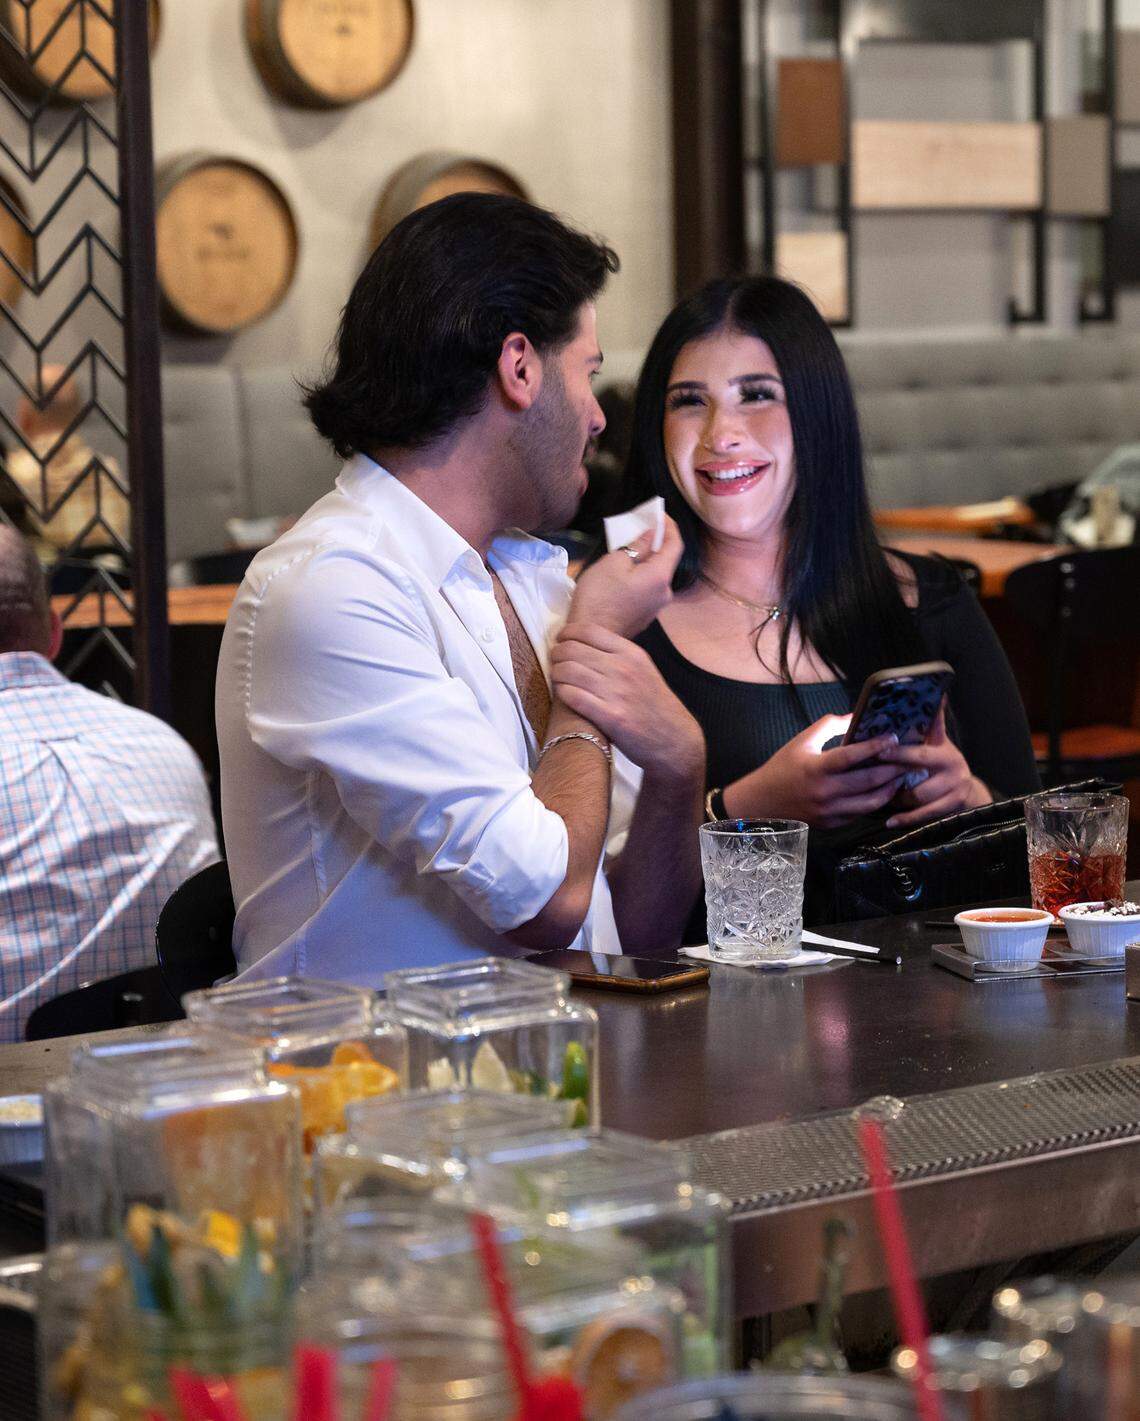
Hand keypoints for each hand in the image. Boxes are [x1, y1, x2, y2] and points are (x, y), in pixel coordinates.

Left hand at [550, 623, 704, 782]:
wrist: (674, 740)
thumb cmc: (653, 705)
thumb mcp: (643, 669)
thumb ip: (618, 655)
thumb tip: (584, 643)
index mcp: (631, 653)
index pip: (587, 631)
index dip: (566, 634)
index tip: (560, 641)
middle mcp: (624, 668)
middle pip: (572, 650)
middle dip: (556, 655)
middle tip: (554, 662)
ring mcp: (617, 692)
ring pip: (567, 671)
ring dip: (556, 674)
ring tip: (557, 679)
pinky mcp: (611, 716)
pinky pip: (572, 696)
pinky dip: (561, 693)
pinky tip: (563, 695)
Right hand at [567, 518, 682, 638]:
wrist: (591, 636)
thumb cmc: (600, 596)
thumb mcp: (614, 562)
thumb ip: (637, 545)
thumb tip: (650, 533)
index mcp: (660, 576)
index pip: (675, 544)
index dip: (669, 526)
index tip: (657, 513)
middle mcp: (665, 592)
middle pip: (666, 560)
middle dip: (655, 540)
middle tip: (639, 526)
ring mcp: (656, 607)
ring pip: (656, 574)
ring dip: (646, 558)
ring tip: (628, 546)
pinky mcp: (645, 615)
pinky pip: (648, 587)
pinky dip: (641, 574)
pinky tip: (625, 571)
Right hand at [726, 714, 905, 828]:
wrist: (762, 803)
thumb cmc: (782, 768)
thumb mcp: (801, 741)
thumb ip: (828, 726)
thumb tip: (854, 716)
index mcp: (816, 768)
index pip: (852, 756)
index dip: (875, 746)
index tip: (892, 737)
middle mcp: (825, 792)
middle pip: (868, 781)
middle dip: (892, 769)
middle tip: (909, 758)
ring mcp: (829, 811)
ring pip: (870, 803)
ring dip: (890, 789)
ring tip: (902, 777)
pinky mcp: (831, 824)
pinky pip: (860, 814)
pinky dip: (875, 803)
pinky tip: (884, 792)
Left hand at [878, 705, 991, 827]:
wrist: (968, 790)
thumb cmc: (943, 762)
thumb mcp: (939, 741)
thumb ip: (933, 722)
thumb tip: (938, 694)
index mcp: (944, 751)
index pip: (920, 752)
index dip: (899, 752)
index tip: (879, 751)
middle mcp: (952, 768)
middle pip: (919, 774)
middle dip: (895, 774)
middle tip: (873, 774)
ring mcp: (954, 789)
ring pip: (918, 795)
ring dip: (898, 796)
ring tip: (880, 794)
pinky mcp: (952, 807)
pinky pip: (925, 815)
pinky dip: (906, 819)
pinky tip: (891, 821)